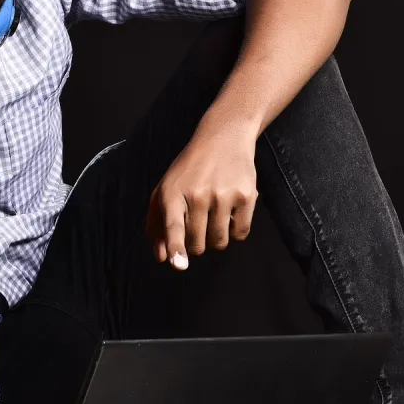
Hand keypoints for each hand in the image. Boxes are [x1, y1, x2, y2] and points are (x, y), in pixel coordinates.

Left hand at [146, 124, 257, 269]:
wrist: (222, 138)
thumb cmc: (188, 171)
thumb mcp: (164, 191)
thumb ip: (157, 225)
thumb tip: (162, 258)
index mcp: (172, 193)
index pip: (173, 225)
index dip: (176, 247)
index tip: (179, 265)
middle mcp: (198, 194)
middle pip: (197, 243)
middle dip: (196, 245)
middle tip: (197, 225)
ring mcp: (223, 195)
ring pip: (219, 242)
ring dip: (215, 240)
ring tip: (213, 218)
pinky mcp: (246, 196)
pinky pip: (240, 233)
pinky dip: (234, 232)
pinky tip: (229, 213)